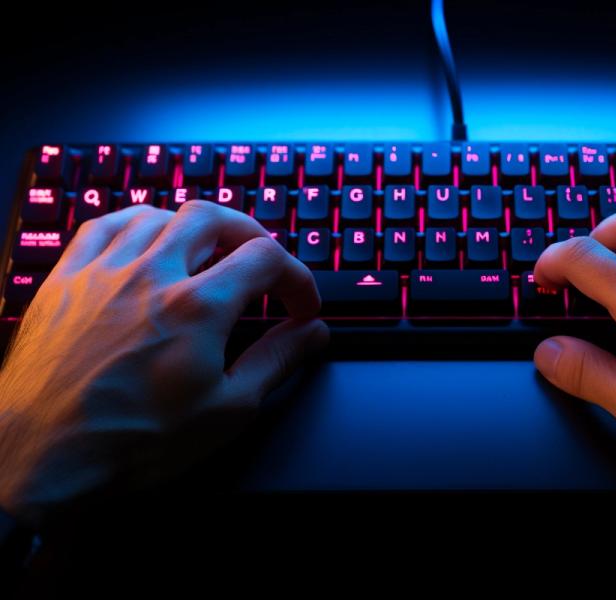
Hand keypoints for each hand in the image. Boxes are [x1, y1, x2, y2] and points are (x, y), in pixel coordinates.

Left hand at [0, 201, 327, 527]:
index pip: (266, 258)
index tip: (300, 306)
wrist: (39, 458)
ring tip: (207, 251)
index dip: (296, 277)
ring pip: (160, 213)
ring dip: (194, 227)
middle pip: (214, 217)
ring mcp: (104, 272)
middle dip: (250, 234)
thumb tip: (311, 334)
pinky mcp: (66, 279)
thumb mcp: (226, 411)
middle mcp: (152, 275)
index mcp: (198, 308)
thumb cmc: (130, 442)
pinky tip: (145, 241)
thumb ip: (276, 361)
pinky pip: (104, 224)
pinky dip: (136, 223)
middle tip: (261, 262)